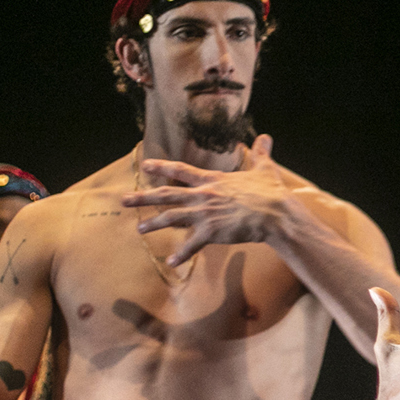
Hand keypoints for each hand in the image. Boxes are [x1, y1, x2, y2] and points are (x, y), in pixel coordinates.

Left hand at [124, 134, 293, 264]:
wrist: (275, 213)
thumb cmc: (270, 192)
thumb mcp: (264, 169)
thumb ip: (261, 154)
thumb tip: (266, 137)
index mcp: (212, 180)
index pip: (180, 171)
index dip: (162, 167)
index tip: (146, 166)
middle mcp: (203, 195)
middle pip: (166, 195)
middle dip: (143, 197)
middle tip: (124, 200)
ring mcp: (205, 214)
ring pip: (172, 218)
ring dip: (154, 224)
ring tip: (140, 229)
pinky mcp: (212, 232)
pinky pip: (192, 245)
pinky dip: (182, 254)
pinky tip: (171, 262)